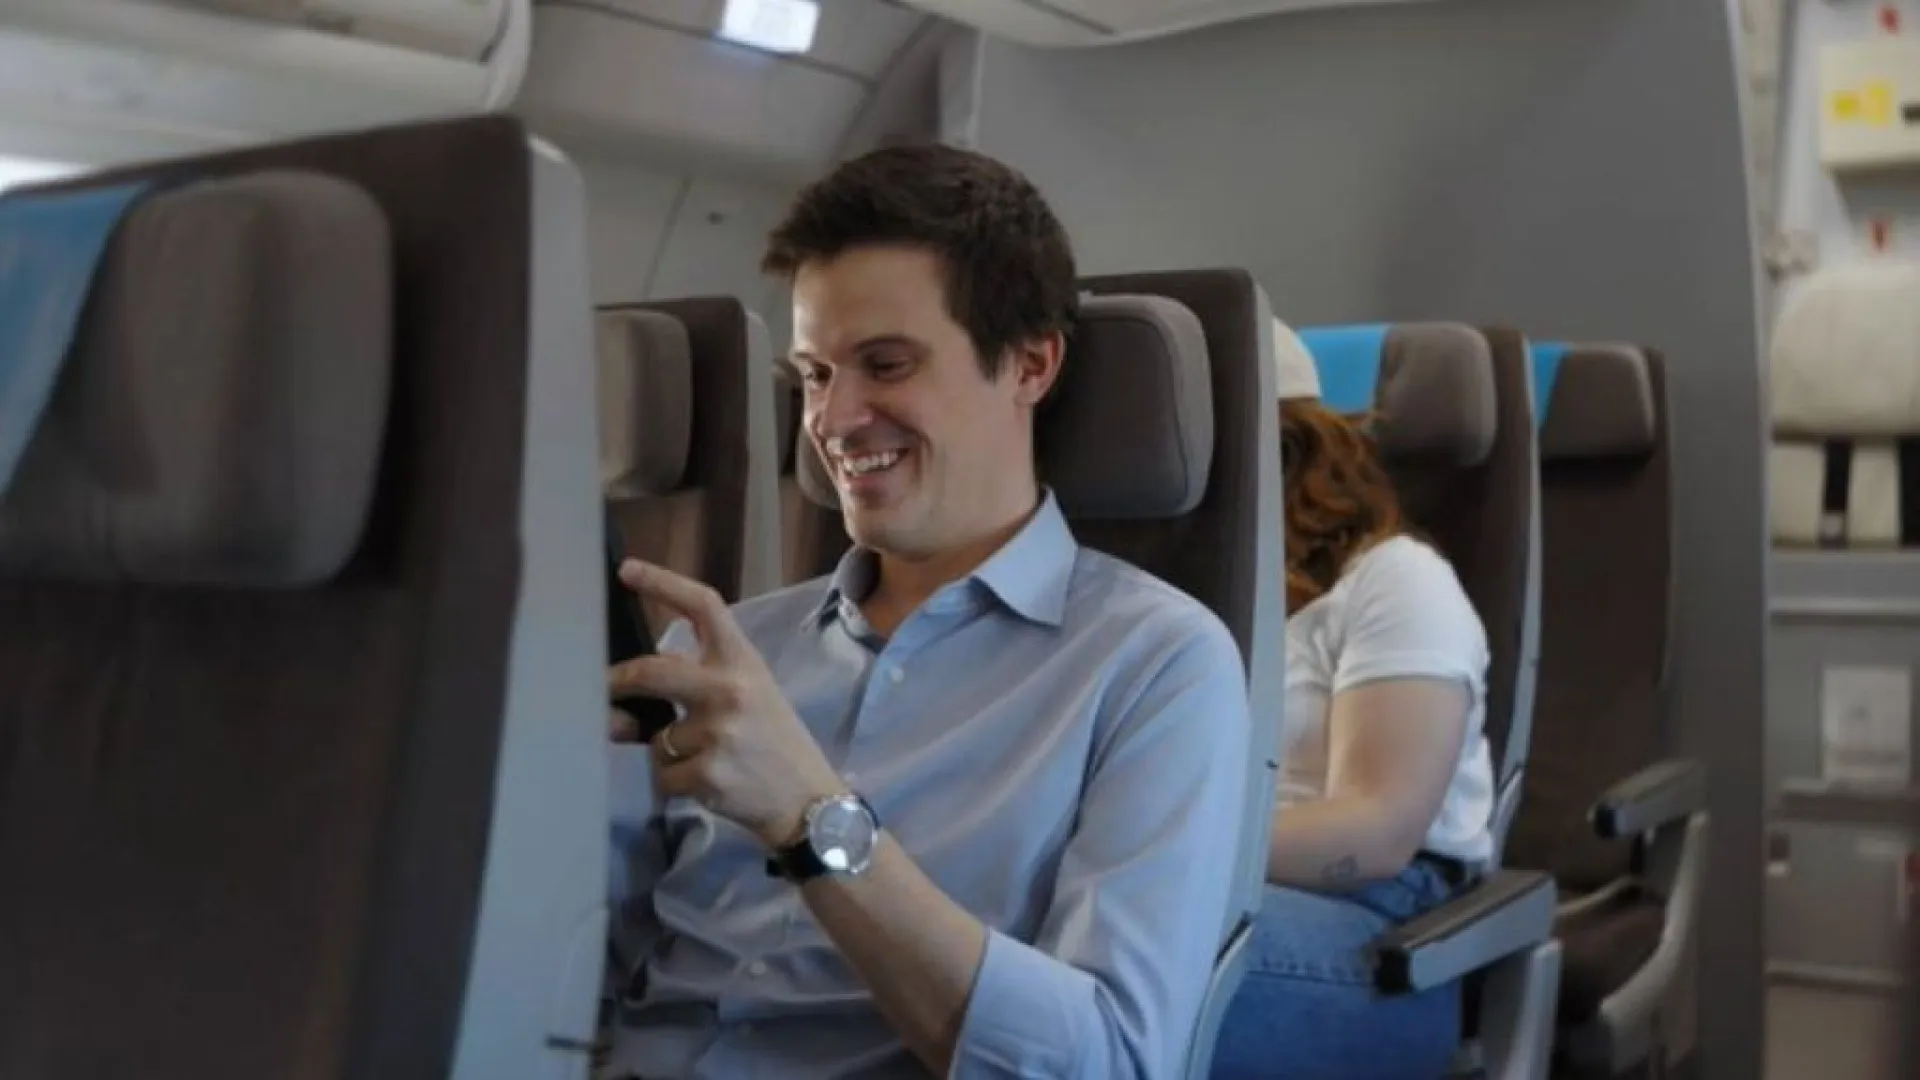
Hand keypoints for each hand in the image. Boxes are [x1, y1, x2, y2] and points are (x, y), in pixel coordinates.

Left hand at [609, 559, 845, 847]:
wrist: (808, 800)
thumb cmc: (776, 741)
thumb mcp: (754, 693)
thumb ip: (704, 679)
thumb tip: (637, 683)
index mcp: (744, 662)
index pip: (704, 606)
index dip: (663, 583)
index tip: (626, 571)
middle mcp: (731, 690)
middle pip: (653, 670)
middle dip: (618, 680)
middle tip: (604, 687)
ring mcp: (719, 732)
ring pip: (656, 736)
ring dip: (665, 751)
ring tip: (701, 760)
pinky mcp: (708, 773)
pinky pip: (663, 774)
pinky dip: (673, 783)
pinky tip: (706, 784)